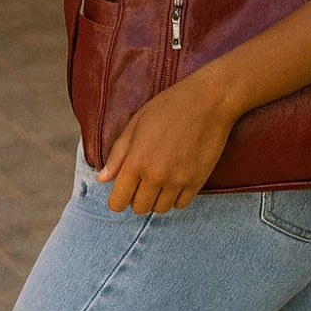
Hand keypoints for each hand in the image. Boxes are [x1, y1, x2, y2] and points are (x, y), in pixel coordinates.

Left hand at [97, 72, 237, 214]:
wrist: (208, 101)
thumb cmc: (169, 107)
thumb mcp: (136, 124)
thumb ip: (117, 154)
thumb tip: (101, 179)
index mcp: (135, 161)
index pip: (118, 202)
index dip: (118, 199)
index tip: (123, 191)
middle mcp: (155, 176)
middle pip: (139, 208)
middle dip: (138, 197)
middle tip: (144, 179)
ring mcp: (177, 181)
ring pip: (160, 209)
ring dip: (157, 198)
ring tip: (162, 178)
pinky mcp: (197, 182)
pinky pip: (181, 205)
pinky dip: (176, 197)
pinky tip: (177, 180)